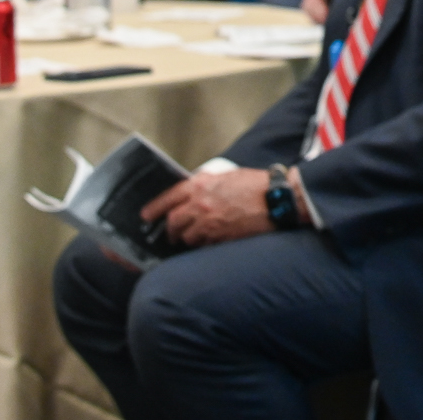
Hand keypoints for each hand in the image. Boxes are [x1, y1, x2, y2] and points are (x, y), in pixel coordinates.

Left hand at [142, 168, 272, 246]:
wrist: (276, 198)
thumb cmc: (255, 184)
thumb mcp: (226, 176)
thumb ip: (206, 184)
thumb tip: (193, 192)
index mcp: (200, 184)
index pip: (168, 197)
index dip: (154, 208)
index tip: (146, 215)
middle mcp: (200, 204)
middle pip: (173, 222)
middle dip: (171, 230)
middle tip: (172, 234)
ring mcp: (209, 222)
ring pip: (187, 237)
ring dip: (188, 239)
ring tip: (195, 237)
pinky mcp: (220, 237)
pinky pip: (203, 245)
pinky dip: (204, 244)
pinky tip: (210, 241)